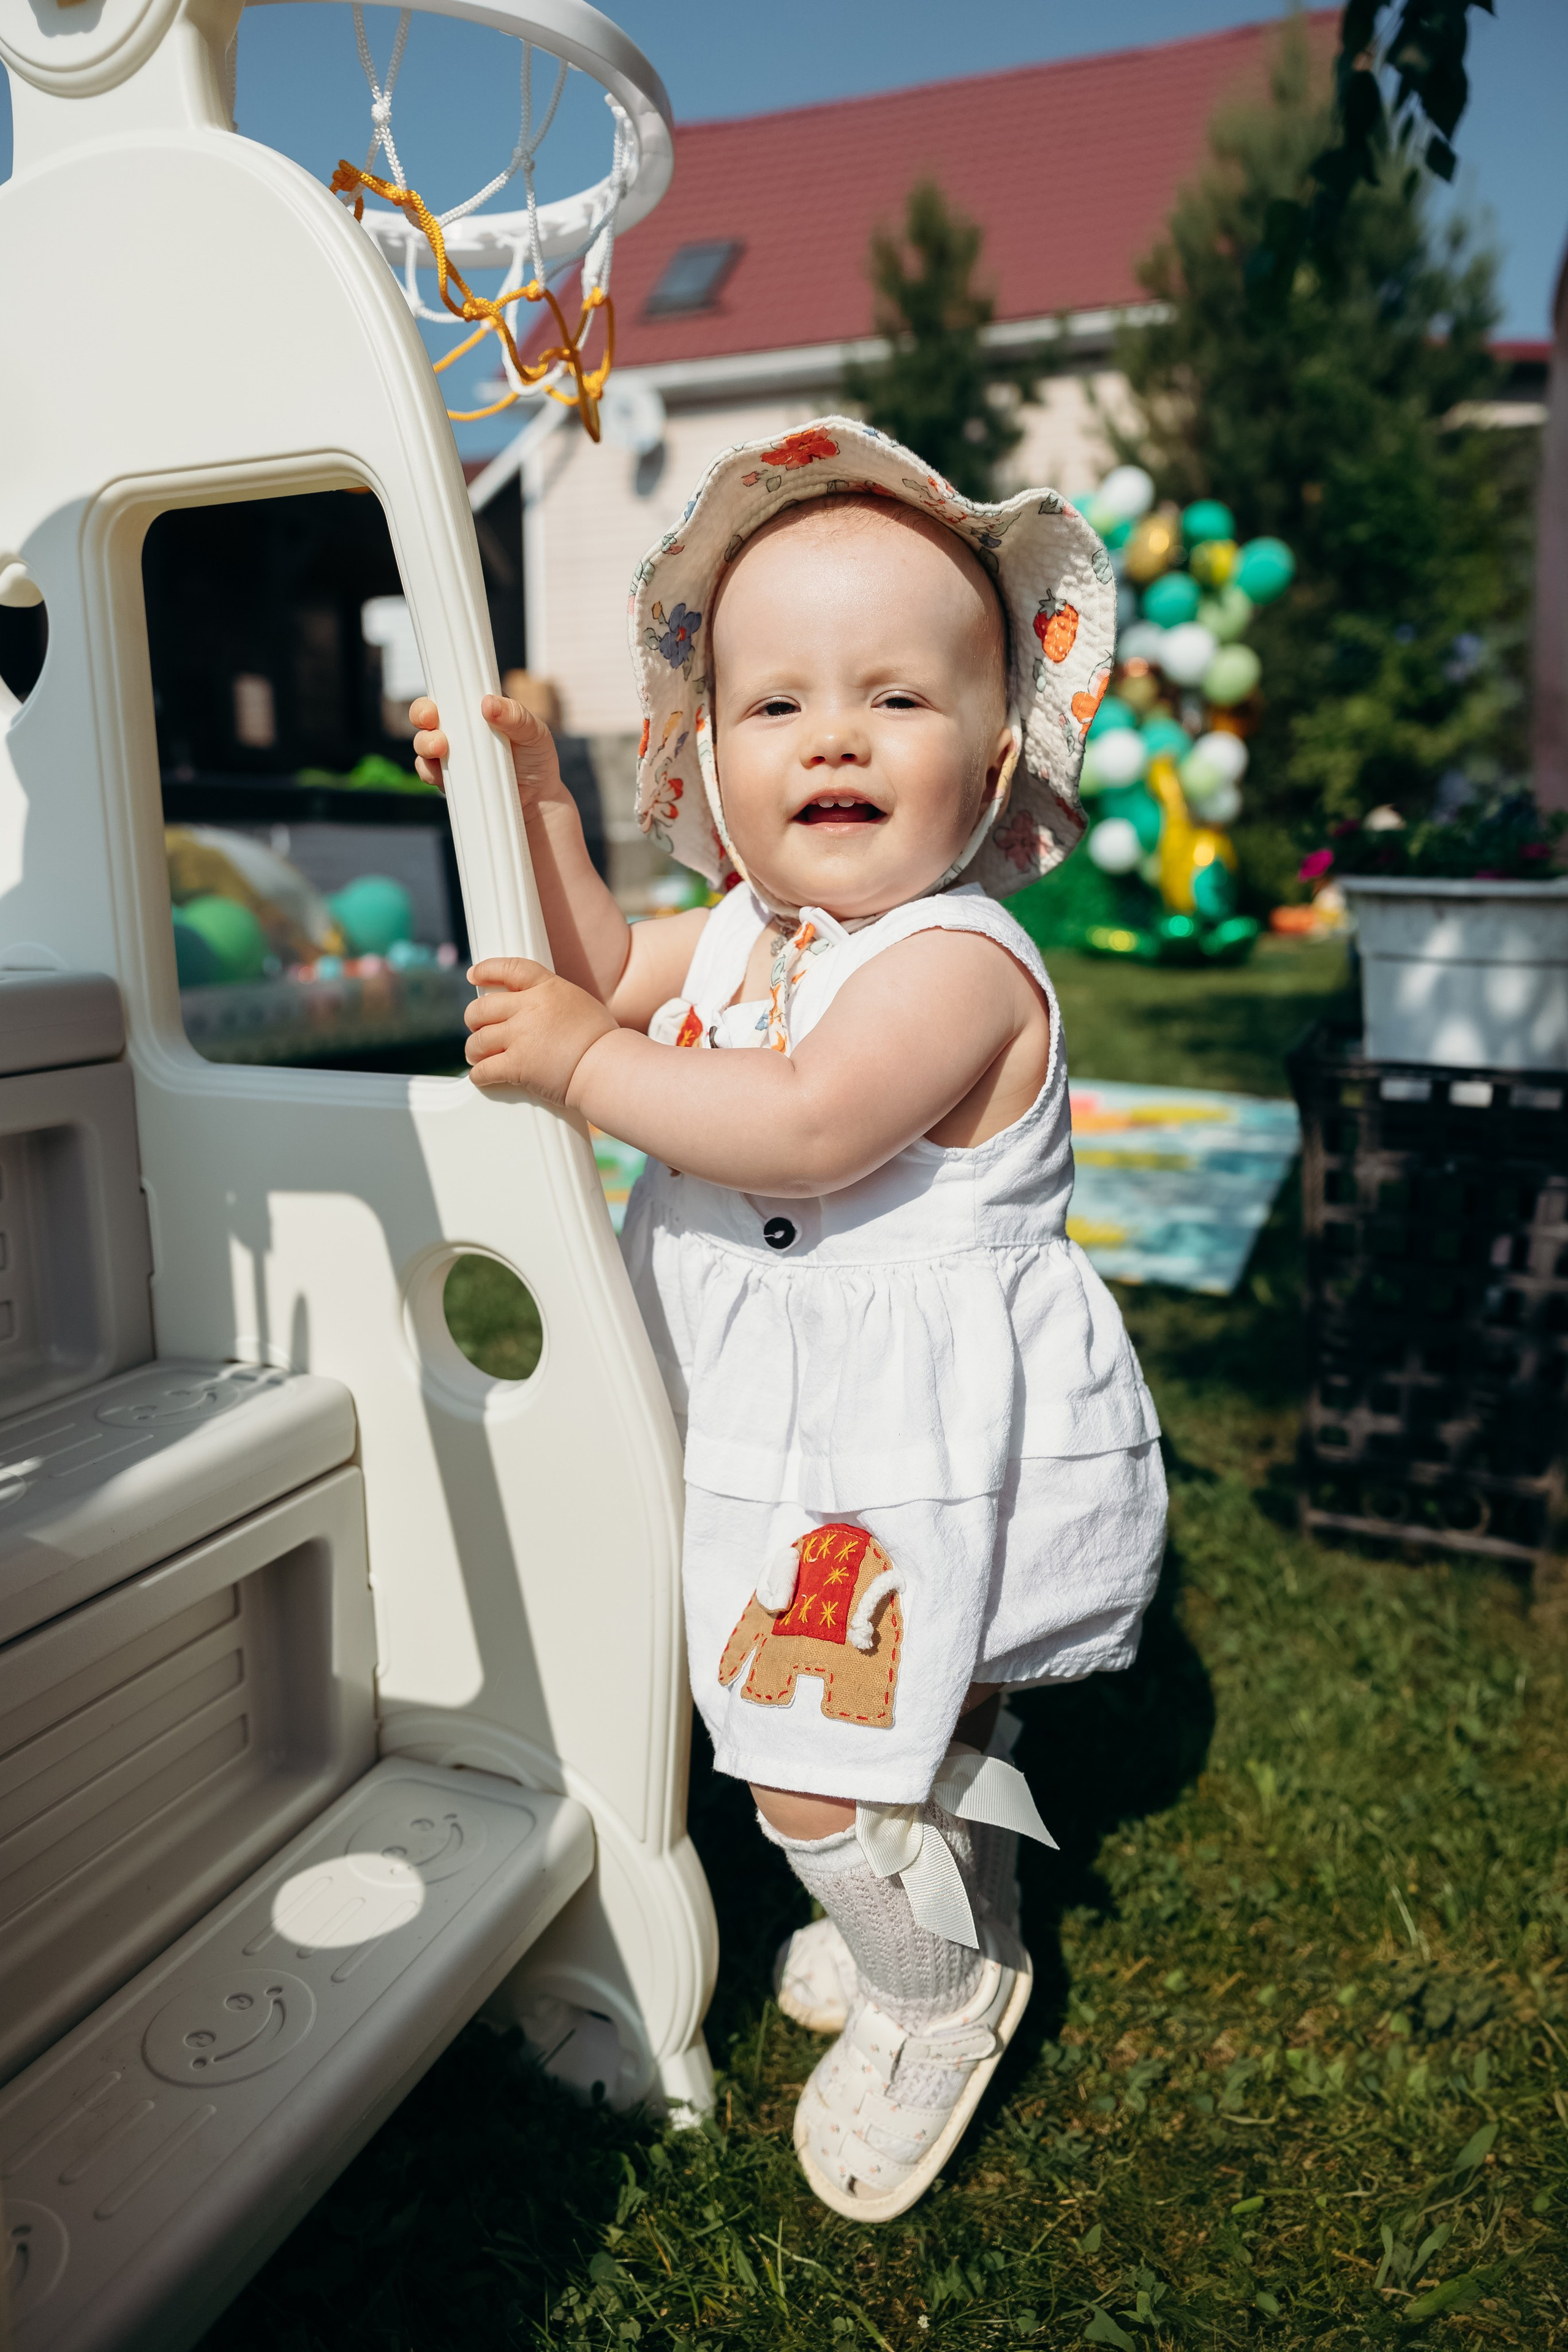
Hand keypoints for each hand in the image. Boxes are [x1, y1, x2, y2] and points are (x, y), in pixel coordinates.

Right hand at [411, 693, 572, 818]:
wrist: (538, 800)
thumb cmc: (536, 759)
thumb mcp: (534, 733)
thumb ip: (516, 716)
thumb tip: (489, 703)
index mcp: (476, 710)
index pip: (449, 695)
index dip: (437, 695)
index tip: (436, 703)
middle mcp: (459, 729)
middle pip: (426, 716)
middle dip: (421, 715)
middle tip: (431, 721)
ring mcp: (451, 754)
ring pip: (423, 744)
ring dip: (425, 744)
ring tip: (440, 748)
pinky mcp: (449, 778)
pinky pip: (429, 772)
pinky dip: (430, 772)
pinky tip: (441, 774)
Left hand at [464, 956, 616, 1103]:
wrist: (608, 1068)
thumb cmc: (601, 1042)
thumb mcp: (579, 1004)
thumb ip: (553, 1001)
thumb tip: (537, 1009)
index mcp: (548, 989)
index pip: (511, 969)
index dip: (487, 969)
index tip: (474, 974)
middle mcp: (530, 1008)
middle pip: (483, 1007)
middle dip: (474, 1019)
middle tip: (476, 1028)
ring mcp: (521, 1036)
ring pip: (478, 1039)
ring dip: (474, 1049)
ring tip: (477, 1055)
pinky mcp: (517, 1065)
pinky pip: (484, 1070)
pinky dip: (479, 1075)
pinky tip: (480, 1077)